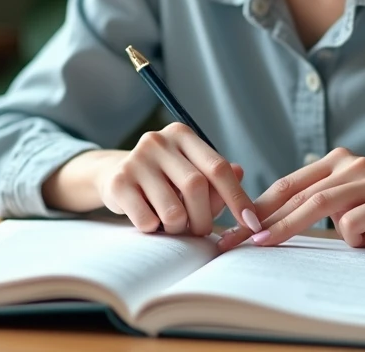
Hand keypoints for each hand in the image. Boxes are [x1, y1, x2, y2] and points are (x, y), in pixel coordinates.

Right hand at [95, 123, 263, 237]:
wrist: (112, 175)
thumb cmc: (163, 178)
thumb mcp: (190, 172)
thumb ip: (216, 177)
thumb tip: (241, 173)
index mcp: (182, 134)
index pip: (218, 167)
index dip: (238, 198)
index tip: (251, 222)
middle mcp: (157, 141)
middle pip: (196, 187)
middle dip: (205, 218)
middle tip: (201, 230)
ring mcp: (135, 160)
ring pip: (173, 210)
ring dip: (179, 228)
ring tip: (173, 224)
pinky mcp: (117, 183)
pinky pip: (148, 221)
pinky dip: (156, 230)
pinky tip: (151, 220)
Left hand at [216, 148, 364, 250]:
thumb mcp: (363, 193)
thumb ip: (333, 198)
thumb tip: (291, 221)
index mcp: (339, 161)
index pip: (289, 184)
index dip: (259, 205)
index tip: (235, 227)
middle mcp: (350, 164)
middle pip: (294, 193)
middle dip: (261, 218)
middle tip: (234, 240)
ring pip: (316, 204)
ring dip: (286, 226)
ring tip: (263, 243)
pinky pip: (353, 222)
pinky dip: (351, 238)